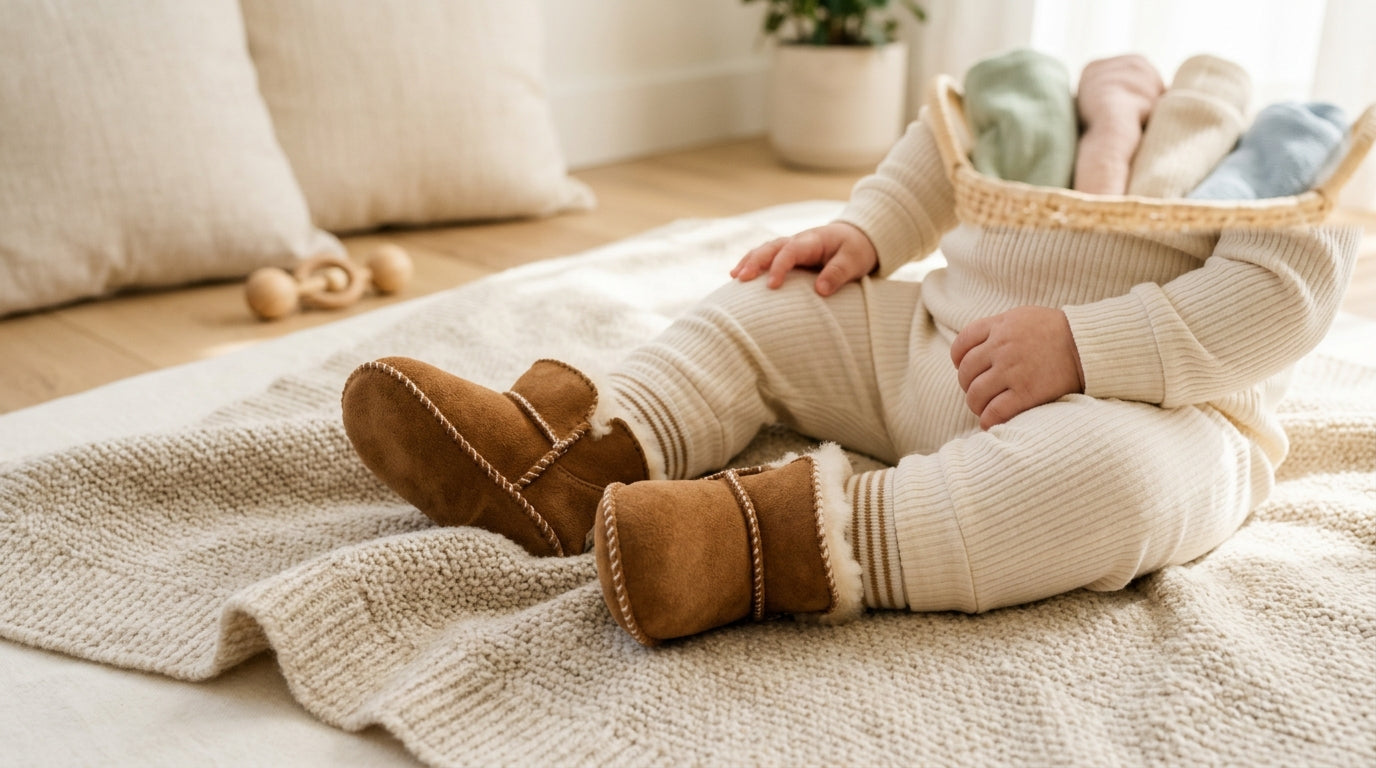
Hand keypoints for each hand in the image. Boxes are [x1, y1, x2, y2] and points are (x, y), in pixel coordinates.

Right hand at [730, 222, 877, 296]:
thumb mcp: (854, 262)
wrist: (858, 237)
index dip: (779, 267)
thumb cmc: (856, 250)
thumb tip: (819, 291)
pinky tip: (739, 275)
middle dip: (755, 262)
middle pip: (771, 247)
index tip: (772, 286)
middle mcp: (798, 241)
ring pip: (765, 250)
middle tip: (741, 278)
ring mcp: (791, 247)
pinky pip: (767, 257)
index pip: (790, 251)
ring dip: (749, 261)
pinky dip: (752, 263)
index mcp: (813, 241)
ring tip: (734, 277)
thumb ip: (838, 274)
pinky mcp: (788, 255)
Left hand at [950, 306, 1085, 429]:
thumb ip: (998, 328)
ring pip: (976, 394)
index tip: (965, 369)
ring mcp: (1013, 370)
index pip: (962, 345)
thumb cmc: (1058, 331)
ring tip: (984, 409)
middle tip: (978, 392)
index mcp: (1000, 326)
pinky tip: (991, 422)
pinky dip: (988, 420)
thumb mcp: (1024, 317)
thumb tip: (975, 347)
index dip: (958, 360)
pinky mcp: (1027, 393)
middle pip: (966, 372)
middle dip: (968, 385)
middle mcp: (1002, 347)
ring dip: (976, 405)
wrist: (1091, 345)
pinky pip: (995, 412)